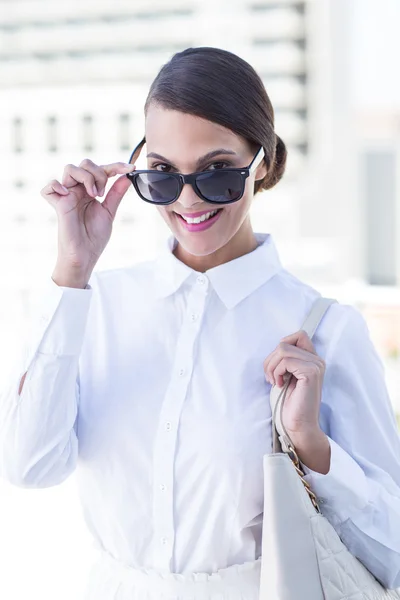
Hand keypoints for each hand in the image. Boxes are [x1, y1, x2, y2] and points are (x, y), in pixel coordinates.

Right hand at [41, 159, 135, 276]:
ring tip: (94, 195)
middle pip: (85, 164)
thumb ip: (116, 194)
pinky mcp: (58, 206)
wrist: (86, 256)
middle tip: (103, 193)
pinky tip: (68, 195)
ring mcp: (67, 197)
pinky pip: (49, 188)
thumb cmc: (94, 237)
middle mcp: (78, 191)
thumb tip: (127, 176)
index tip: (131, 167)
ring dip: (86, 177)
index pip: (101, 170)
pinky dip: (57, 186)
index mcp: (90, 191)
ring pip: (70, 168)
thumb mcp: (109, 212)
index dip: (115, 166)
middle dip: (99, 173)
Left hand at [263, 330, 325, 437]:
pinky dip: (276, 372)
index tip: (277, 365)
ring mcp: (316, 366)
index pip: (299, 335)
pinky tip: (279, 384)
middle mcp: (317, 360)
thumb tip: (278, 347)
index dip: (283, 345)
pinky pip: (286, 361)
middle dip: (270, 359)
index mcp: (312, 360)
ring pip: (283, 349)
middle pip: (285, 342)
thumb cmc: (290, 403)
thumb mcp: (287, 376)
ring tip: (274, 381)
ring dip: (271, 366)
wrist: (299, 425)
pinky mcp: (311, 373)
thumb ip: (287, 360)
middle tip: (271, 377)